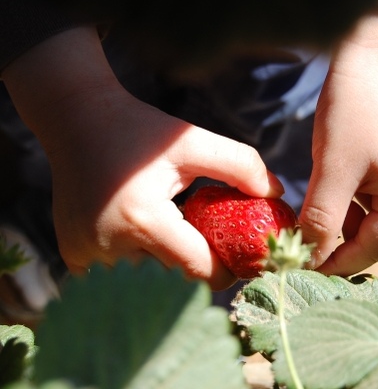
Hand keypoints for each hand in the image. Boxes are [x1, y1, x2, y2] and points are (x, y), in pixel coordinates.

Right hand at [3, 27, 281, 288]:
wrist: (78, 121)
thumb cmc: (142, 131)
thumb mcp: (195, 141)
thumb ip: (242, 165)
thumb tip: (277, 194)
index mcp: (144, 219)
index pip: (199, 272)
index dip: (226, 272)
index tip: (241, 260)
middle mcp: (109, 245)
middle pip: (174, 283)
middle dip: (200, 272)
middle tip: (217, 251)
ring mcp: (85, 255)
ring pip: (147, 283)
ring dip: (169, 269)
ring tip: (179, 238)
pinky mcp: (73, 255)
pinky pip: (120, 277)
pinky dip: (141, 265)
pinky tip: (148, 239)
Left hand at [300, 11, 377, 275]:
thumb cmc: (352, 108)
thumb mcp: (332, 169)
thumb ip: (321, 220)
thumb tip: (308, 259)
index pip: (373, 250)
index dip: (337, 263)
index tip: (308, 267)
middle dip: (354, 244)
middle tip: (320, 232)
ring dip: (365, 225)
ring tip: (337, 199)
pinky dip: (377, 207)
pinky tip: (356, 185)